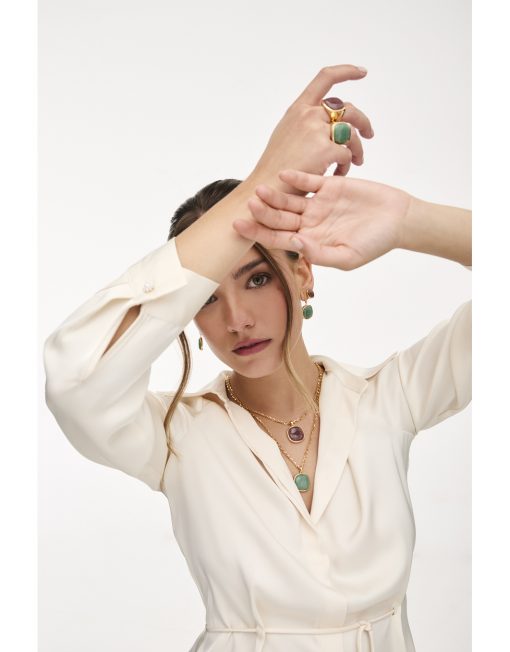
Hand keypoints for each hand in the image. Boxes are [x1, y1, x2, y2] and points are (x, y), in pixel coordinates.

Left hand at [233, 170, 411, 270]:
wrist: (398, 219)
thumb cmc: (376, 243)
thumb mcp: (348, 256)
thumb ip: (320, 253)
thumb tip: (295, 245)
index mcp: (310, 242)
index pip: (278, 239)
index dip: (258, 234)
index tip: (240, 227)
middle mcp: (309, 223)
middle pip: (279, 218)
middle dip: (262, 214)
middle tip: (248, 206)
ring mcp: (318, 204)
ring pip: (290, 199)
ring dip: (274, 196)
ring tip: (260, 191)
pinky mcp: (329, 186)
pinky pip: (308, 181)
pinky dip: (296, 178)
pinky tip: (284, 175)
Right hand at [248, 65, 373, 192]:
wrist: (267, 187)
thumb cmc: (276, 167)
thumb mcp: (285, 133)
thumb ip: (303, 122)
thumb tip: (323, 122)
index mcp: (298, 108)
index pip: (325, 78)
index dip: (346, 71)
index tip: (362, 72)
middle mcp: (308, 115)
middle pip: (348, 109)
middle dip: (363, 122)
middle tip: (368, 134)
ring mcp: (316, 131)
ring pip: (351, 132)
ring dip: (359, 147)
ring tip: (357, 161)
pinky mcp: (325, 150)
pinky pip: (347, 154)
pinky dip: (347, 165)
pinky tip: (339, 175)